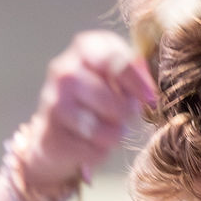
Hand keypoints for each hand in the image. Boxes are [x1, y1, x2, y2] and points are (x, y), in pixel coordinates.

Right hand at [19, 31, 156, 189]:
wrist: (57, 128)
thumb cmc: (99, 96)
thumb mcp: (118, 77)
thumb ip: (137, 77)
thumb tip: (149, 93)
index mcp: (85, 48)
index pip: (113, 59)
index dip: (136, 82)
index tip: (150, 99)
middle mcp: (64, 70)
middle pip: (108, 99)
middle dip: (126, 113)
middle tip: (128, 116)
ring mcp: (53, 101)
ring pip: (99, 128)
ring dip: (114, 134)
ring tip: (114, 131)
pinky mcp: (50, 133)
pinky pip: (89, 148)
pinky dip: (99, 151)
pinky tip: (95, 144)